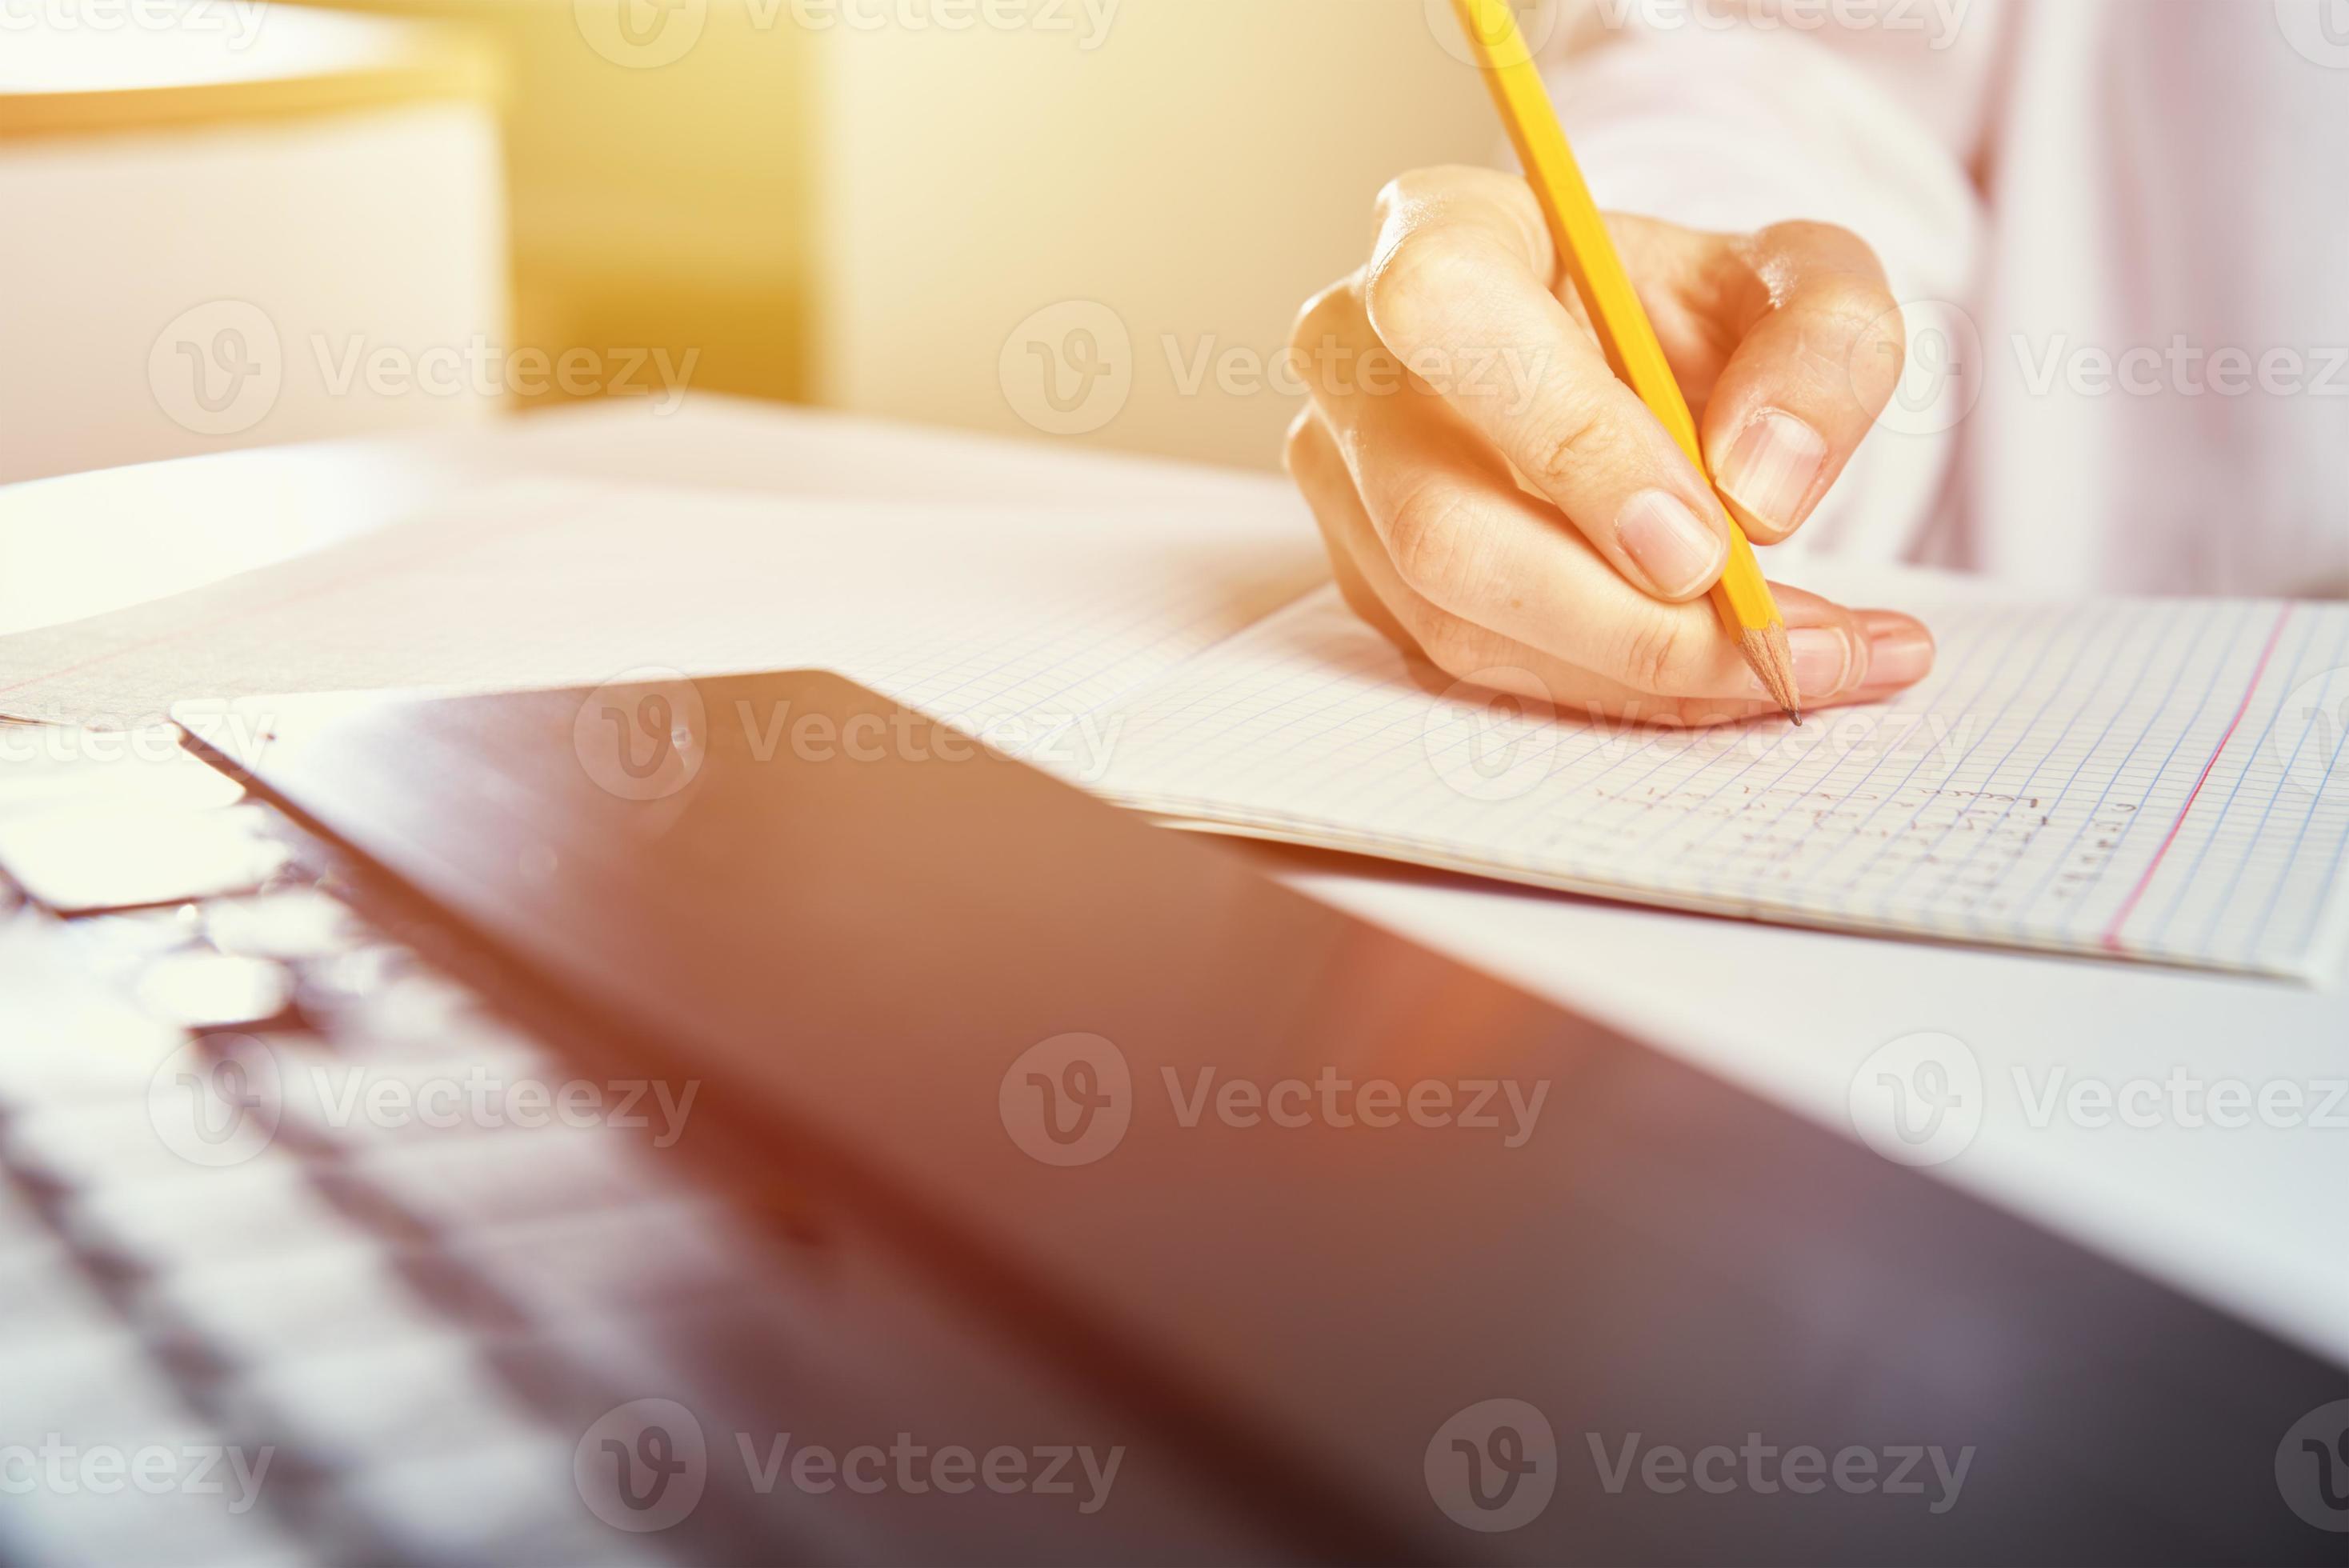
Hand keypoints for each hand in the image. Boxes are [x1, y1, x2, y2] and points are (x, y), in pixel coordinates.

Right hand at [1283, 165, 1933, 725]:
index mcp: (1440, 227)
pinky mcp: (1366, 578)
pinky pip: (1478, 667)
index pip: (1449, 314)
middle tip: (1779, 644)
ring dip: (1641, 674)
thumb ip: (1822, 346)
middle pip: (1440, 523)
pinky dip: (1619, 692)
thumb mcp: (1802, 281)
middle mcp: (1355, 358)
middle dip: (1622, 617)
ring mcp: (1344, 481)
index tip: (1700, 540)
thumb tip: (1759, 489)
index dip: (1568, 440)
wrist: (1627, 364)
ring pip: (1457, 620)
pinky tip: (1730, 674)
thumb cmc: (1690, 311)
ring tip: (1809, 664)